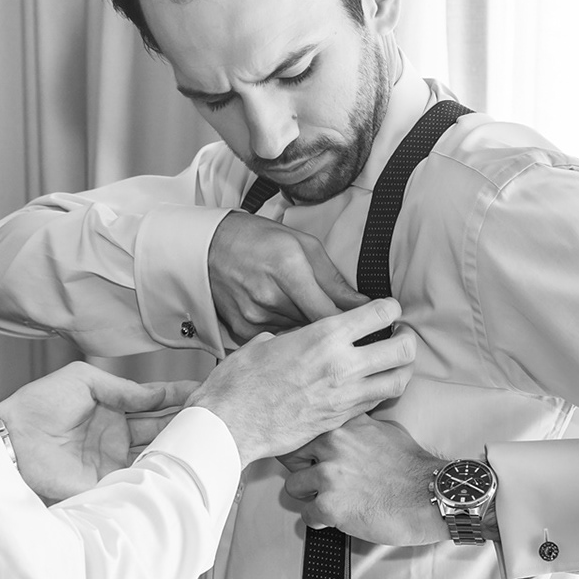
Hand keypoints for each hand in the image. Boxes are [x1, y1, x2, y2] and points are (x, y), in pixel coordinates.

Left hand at [0, 364, 197, 502]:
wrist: (14, 439)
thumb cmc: (41, 404)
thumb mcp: (84, 380)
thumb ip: (123, 388)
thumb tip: (156, 394)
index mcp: (113, 407)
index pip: (153, 402)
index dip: (178, 397)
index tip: (205, 391)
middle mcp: (118, 435)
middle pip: (161, 428)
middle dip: (186, 421)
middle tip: (215, 415)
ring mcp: (114, 460)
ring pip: (155, 452)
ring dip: (178, 446)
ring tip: (206, 437)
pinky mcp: (108, 482)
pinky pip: (139, 478)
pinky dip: (160, 473)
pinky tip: (181, 465)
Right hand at [186, 299, 414, 463]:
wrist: (231, 424)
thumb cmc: (239, 382)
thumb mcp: (263, 344)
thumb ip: (290, 337)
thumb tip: (293, 338)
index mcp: (324, 336)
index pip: (379, 313)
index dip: (390, 308)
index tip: (388, 309)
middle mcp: (343, 364)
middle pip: (403, 348)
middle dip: (408, 339)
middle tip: (400, 336)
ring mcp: (345, 396)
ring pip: (398, 381)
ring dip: (402, 369)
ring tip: (394, 363)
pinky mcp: (340, 419)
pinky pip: (376, 402)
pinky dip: (381, 391)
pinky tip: (371, 386)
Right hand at [208, 211, 368, 344]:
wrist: (208, 248)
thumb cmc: (257, 239)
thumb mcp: (303, 245)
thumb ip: (334, 279)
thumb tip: (363, 304)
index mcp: (288, 269)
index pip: (331, 314)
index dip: (354, 326)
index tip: (369, 329)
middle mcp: (269, 297)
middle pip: (316, 328)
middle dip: (331, 326)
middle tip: (338, 317)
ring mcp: (253, 316)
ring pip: (298, 336)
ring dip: (307, 329)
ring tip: (302, 310)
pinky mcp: (242, 330)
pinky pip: (277, 339)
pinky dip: (285, 331)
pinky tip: (280, 315)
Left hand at [280, 415, 449, 545]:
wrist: (431, 496)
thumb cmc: (414, 469)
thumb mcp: (385, 430)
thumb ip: (357, 429)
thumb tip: (344, 432)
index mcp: (344, 426)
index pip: (303, 431)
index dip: (306, 449)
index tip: (309, 457)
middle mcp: (332, 445)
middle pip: (291, 457)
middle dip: (302, 471)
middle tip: (316, 483)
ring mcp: (328, 475)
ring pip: (293, 487)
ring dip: (309, 497)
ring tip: (329, 502)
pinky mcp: (329, 505)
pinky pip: (306, 515)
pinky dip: (319, 520)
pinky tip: (337, 518)